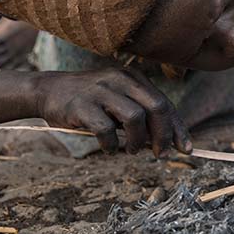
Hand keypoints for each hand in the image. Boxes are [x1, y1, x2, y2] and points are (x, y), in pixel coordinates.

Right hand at [34, 68, 191, 155]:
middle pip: (157, 107)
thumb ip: (140, 115)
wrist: (48, 90)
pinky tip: (109, 149)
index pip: (164, 102)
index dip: (178, 127)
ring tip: (131, 151)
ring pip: (136, 117)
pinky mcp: (82, 105)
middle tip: (160, 154)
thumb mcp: (118, 100)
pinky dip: (111, 145)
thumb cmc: (89, 101)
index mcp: (133, 78)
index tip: (186, 148)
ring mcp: (101, 91)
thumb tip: (164, 142)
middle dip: (164, 135)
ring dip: (138, 141)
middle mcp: (121, 80)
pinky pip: (106, 129)